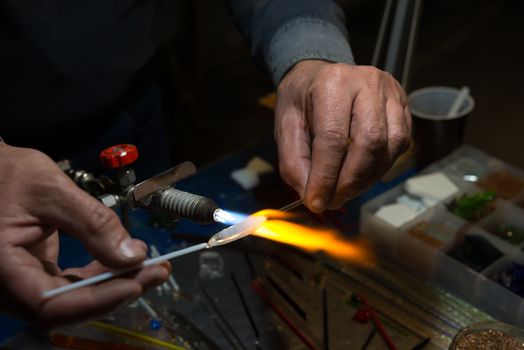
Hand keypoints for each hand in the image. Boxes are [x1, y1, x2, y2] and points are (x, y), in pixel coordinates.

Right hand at [0, 144, 168, 328]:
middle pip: (67, 307)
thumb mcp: (51, 190)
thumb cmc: (5, 174)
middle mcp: (8, 286)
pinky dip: (100, 275)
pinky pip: (70, 285)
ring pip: (72, 300)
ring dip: (114, 285)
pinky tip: (124, 261)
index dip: (98, 300)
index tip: (137, 282)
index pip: (50, 304)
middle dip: (116, 291)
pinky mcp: (35, 274)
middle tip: (157, 272)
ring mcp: (22, 282)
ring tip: (151, 266)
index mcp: (1, 269)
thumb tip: (134, 255)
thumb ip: (92, 223)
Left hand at [275, 60, 411, 212]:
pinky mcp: (403, 105)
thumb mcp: (285, 126)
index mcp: (332, 83)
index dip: (326, 176)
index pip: (333, 138)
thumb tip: (311, 195)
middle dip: (350, 181)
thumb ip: (294, 161)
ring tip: (345, 190)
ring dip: (368, 178)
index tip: (316, 202)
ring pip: (390, 146)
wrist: (319, 75)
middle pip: (369, 142)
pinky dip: (381, 167)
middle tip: (333, 201)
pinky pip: (400, 144)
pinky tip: (362, 174)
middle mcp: (367, 82)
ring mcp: (390, 92)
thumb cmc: (301, 100)